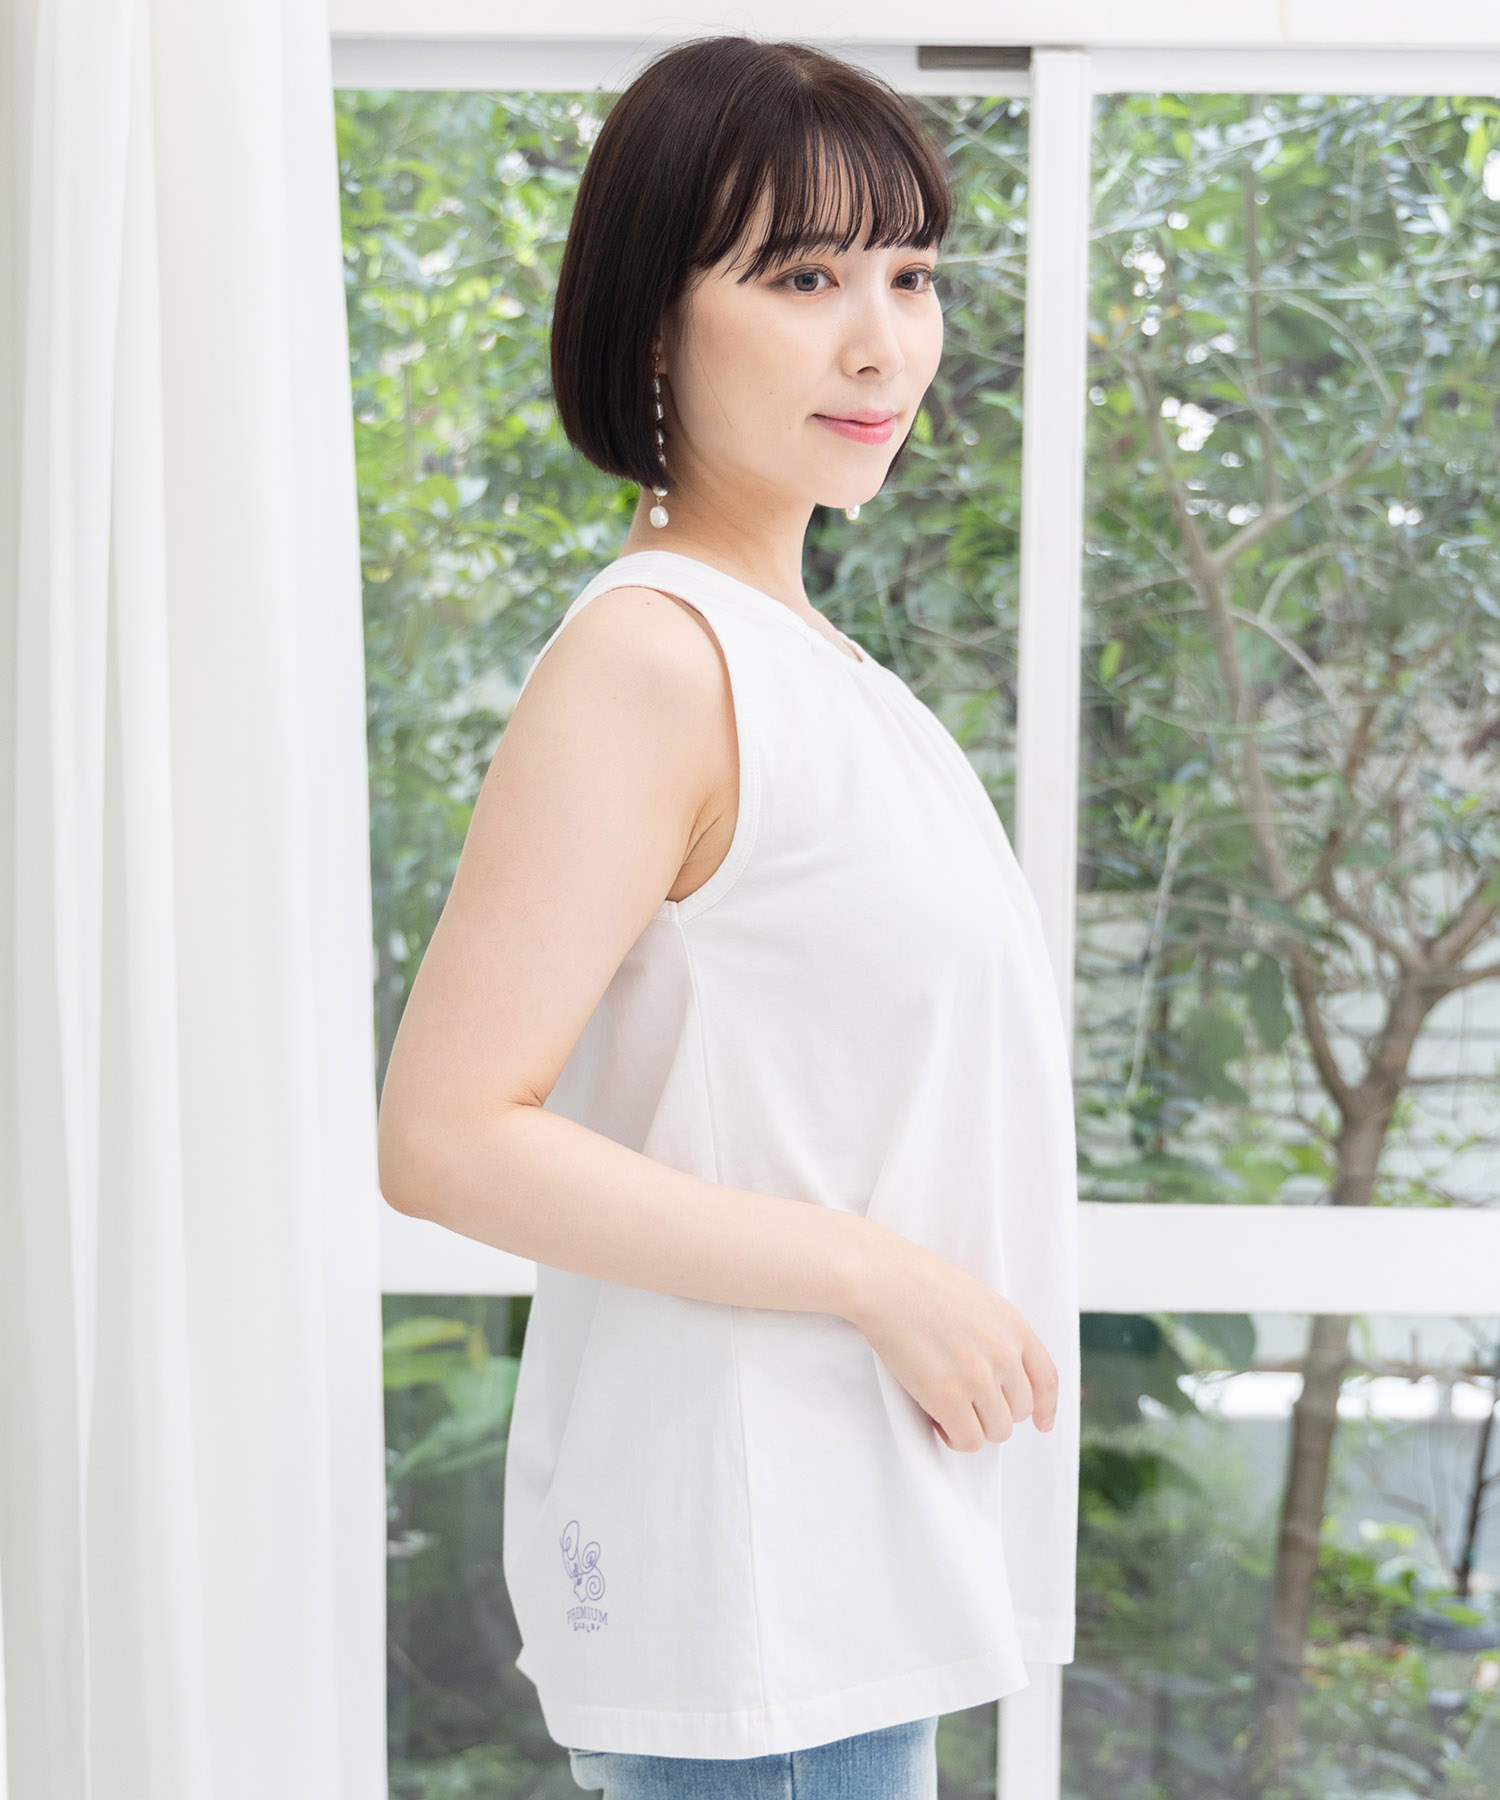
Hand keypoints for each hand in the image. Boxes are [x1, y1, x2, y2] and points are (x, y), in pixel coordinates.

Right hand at [843, 1221, 1058, 1452]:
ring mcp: (979, 1377)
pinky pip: (967, 1440)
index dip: (1046, 1409)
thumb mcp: (978, 1300)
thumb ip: (998, 1335)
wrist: (884, 1280)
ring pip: (997, 1431)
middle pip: (1020, 1411)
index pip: (1046, 1380)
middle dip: (995, 1412)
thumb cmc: (919, 1283)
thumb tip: (1003, 1375)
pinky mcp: (948, 1397)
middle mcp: (1005, 1354)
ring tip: (947, 1409)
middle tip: (966, 1403)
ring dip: (974, 1426)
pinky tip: (936, 1419)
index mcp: (1015, 1327)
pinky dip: (953, 1437)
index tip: (1040, 1424)